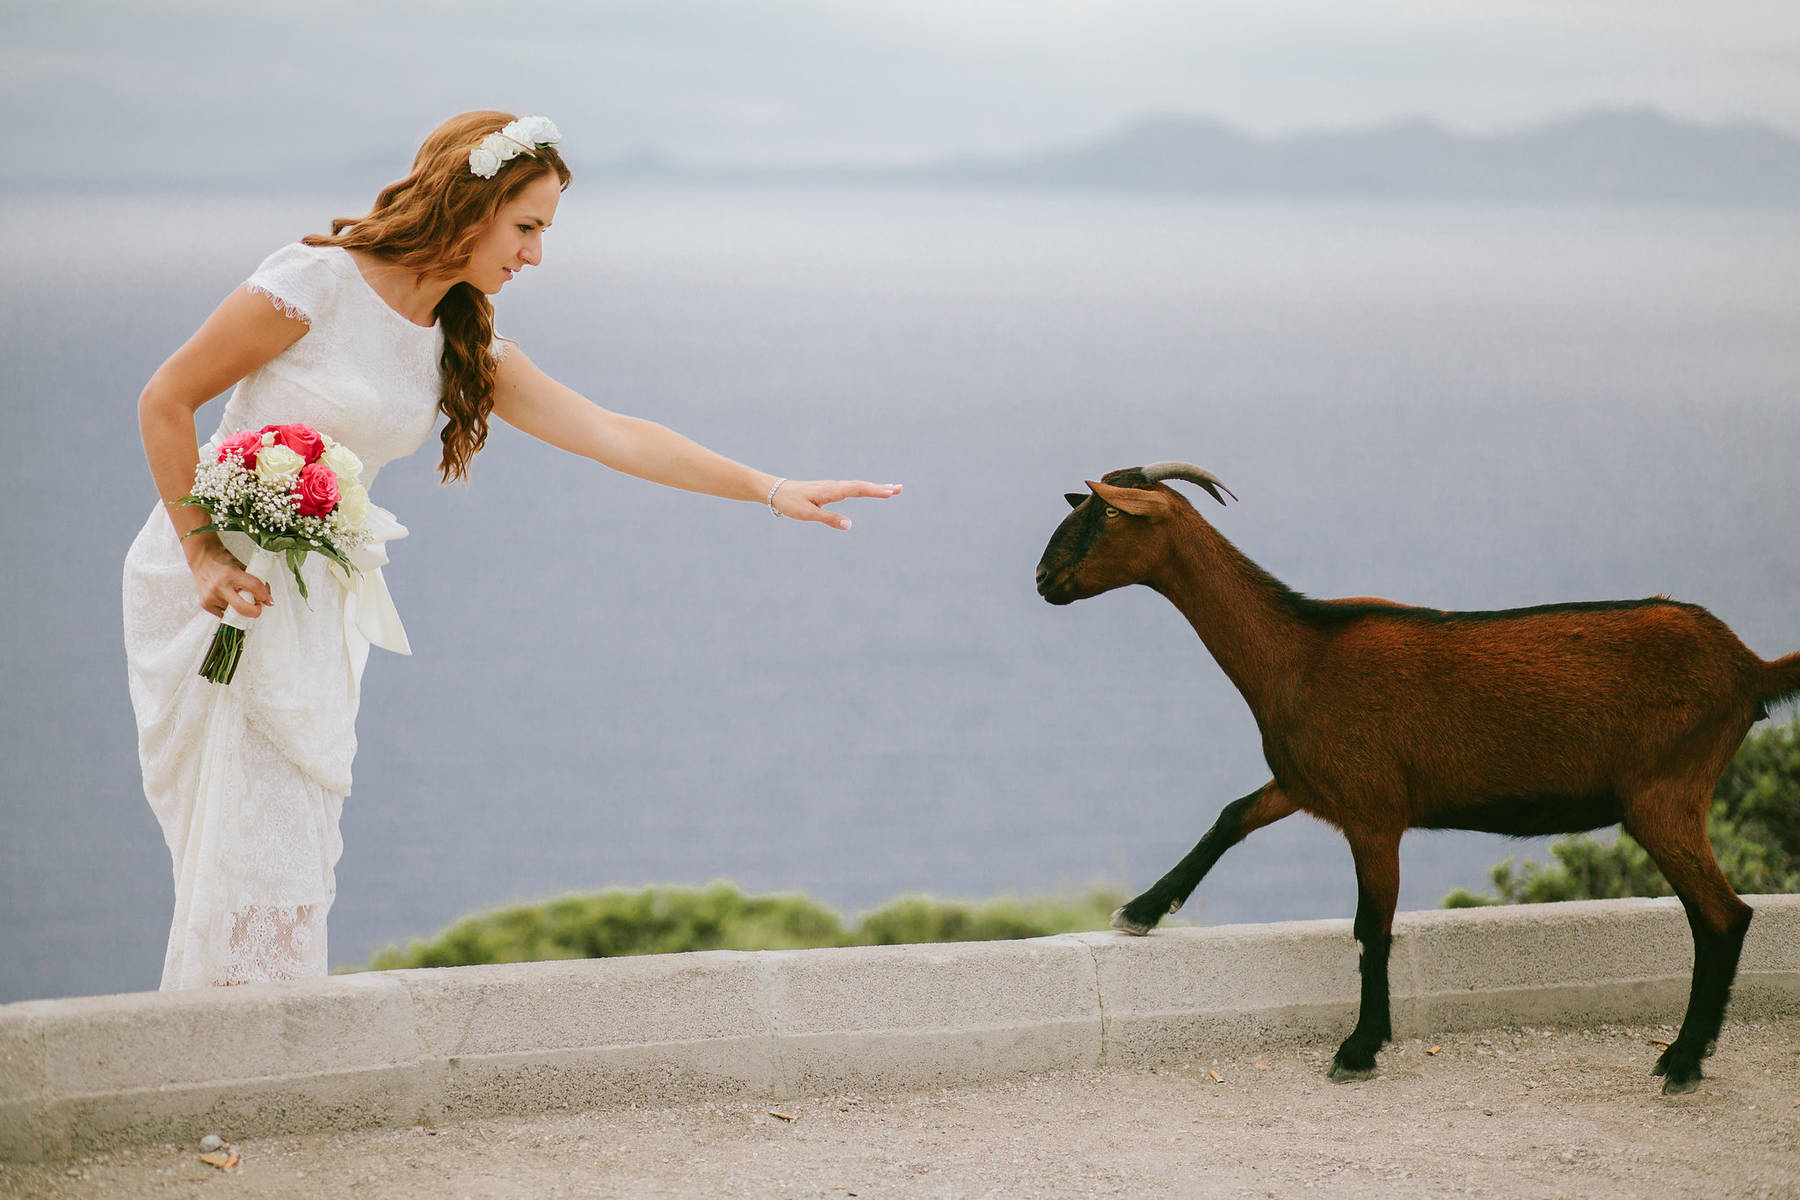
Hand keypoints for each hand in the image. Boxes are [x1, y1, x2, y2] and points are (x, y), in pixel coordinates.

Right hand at [187, 536, 273, 619]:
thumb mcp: (241, 566)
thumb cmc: (222, 561)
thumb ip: (254, 580)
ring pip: (234, 611)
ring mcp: (211, 596)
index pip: (254, 586)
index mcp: (231, 573)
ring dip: (239, 607)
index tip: (268, 599)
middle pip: (243, 608)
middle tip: (258, 608)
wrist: (201, 559)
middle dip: (255, 611)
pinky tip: (226, 598)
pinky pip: (223, 614)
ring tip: (235, 595)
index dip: (264, 595)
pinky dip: (228, 609)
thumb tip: (267, 598)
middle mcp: (219, 586)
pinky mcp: (204, 603)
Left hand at [772, 480, 901, 530]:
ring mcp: (833, 487)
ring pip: (857, 486)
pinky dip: (864, 488)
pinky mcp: (830, 489)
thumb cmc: (791, 503)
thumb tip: (850, 525)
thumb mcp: (809, 514)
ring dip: (874, 487)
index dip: (875, 491)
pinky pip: (851, 488)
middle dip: (881, 487)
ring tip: (891, 489)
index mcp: (831, 491)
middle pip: (862, 486)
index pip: (858, 489)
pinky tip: (869, 490)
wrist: (777, 491)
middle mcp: (834, 486)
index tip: (890, 492)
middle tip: (900, 489)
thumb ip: (830, 519)